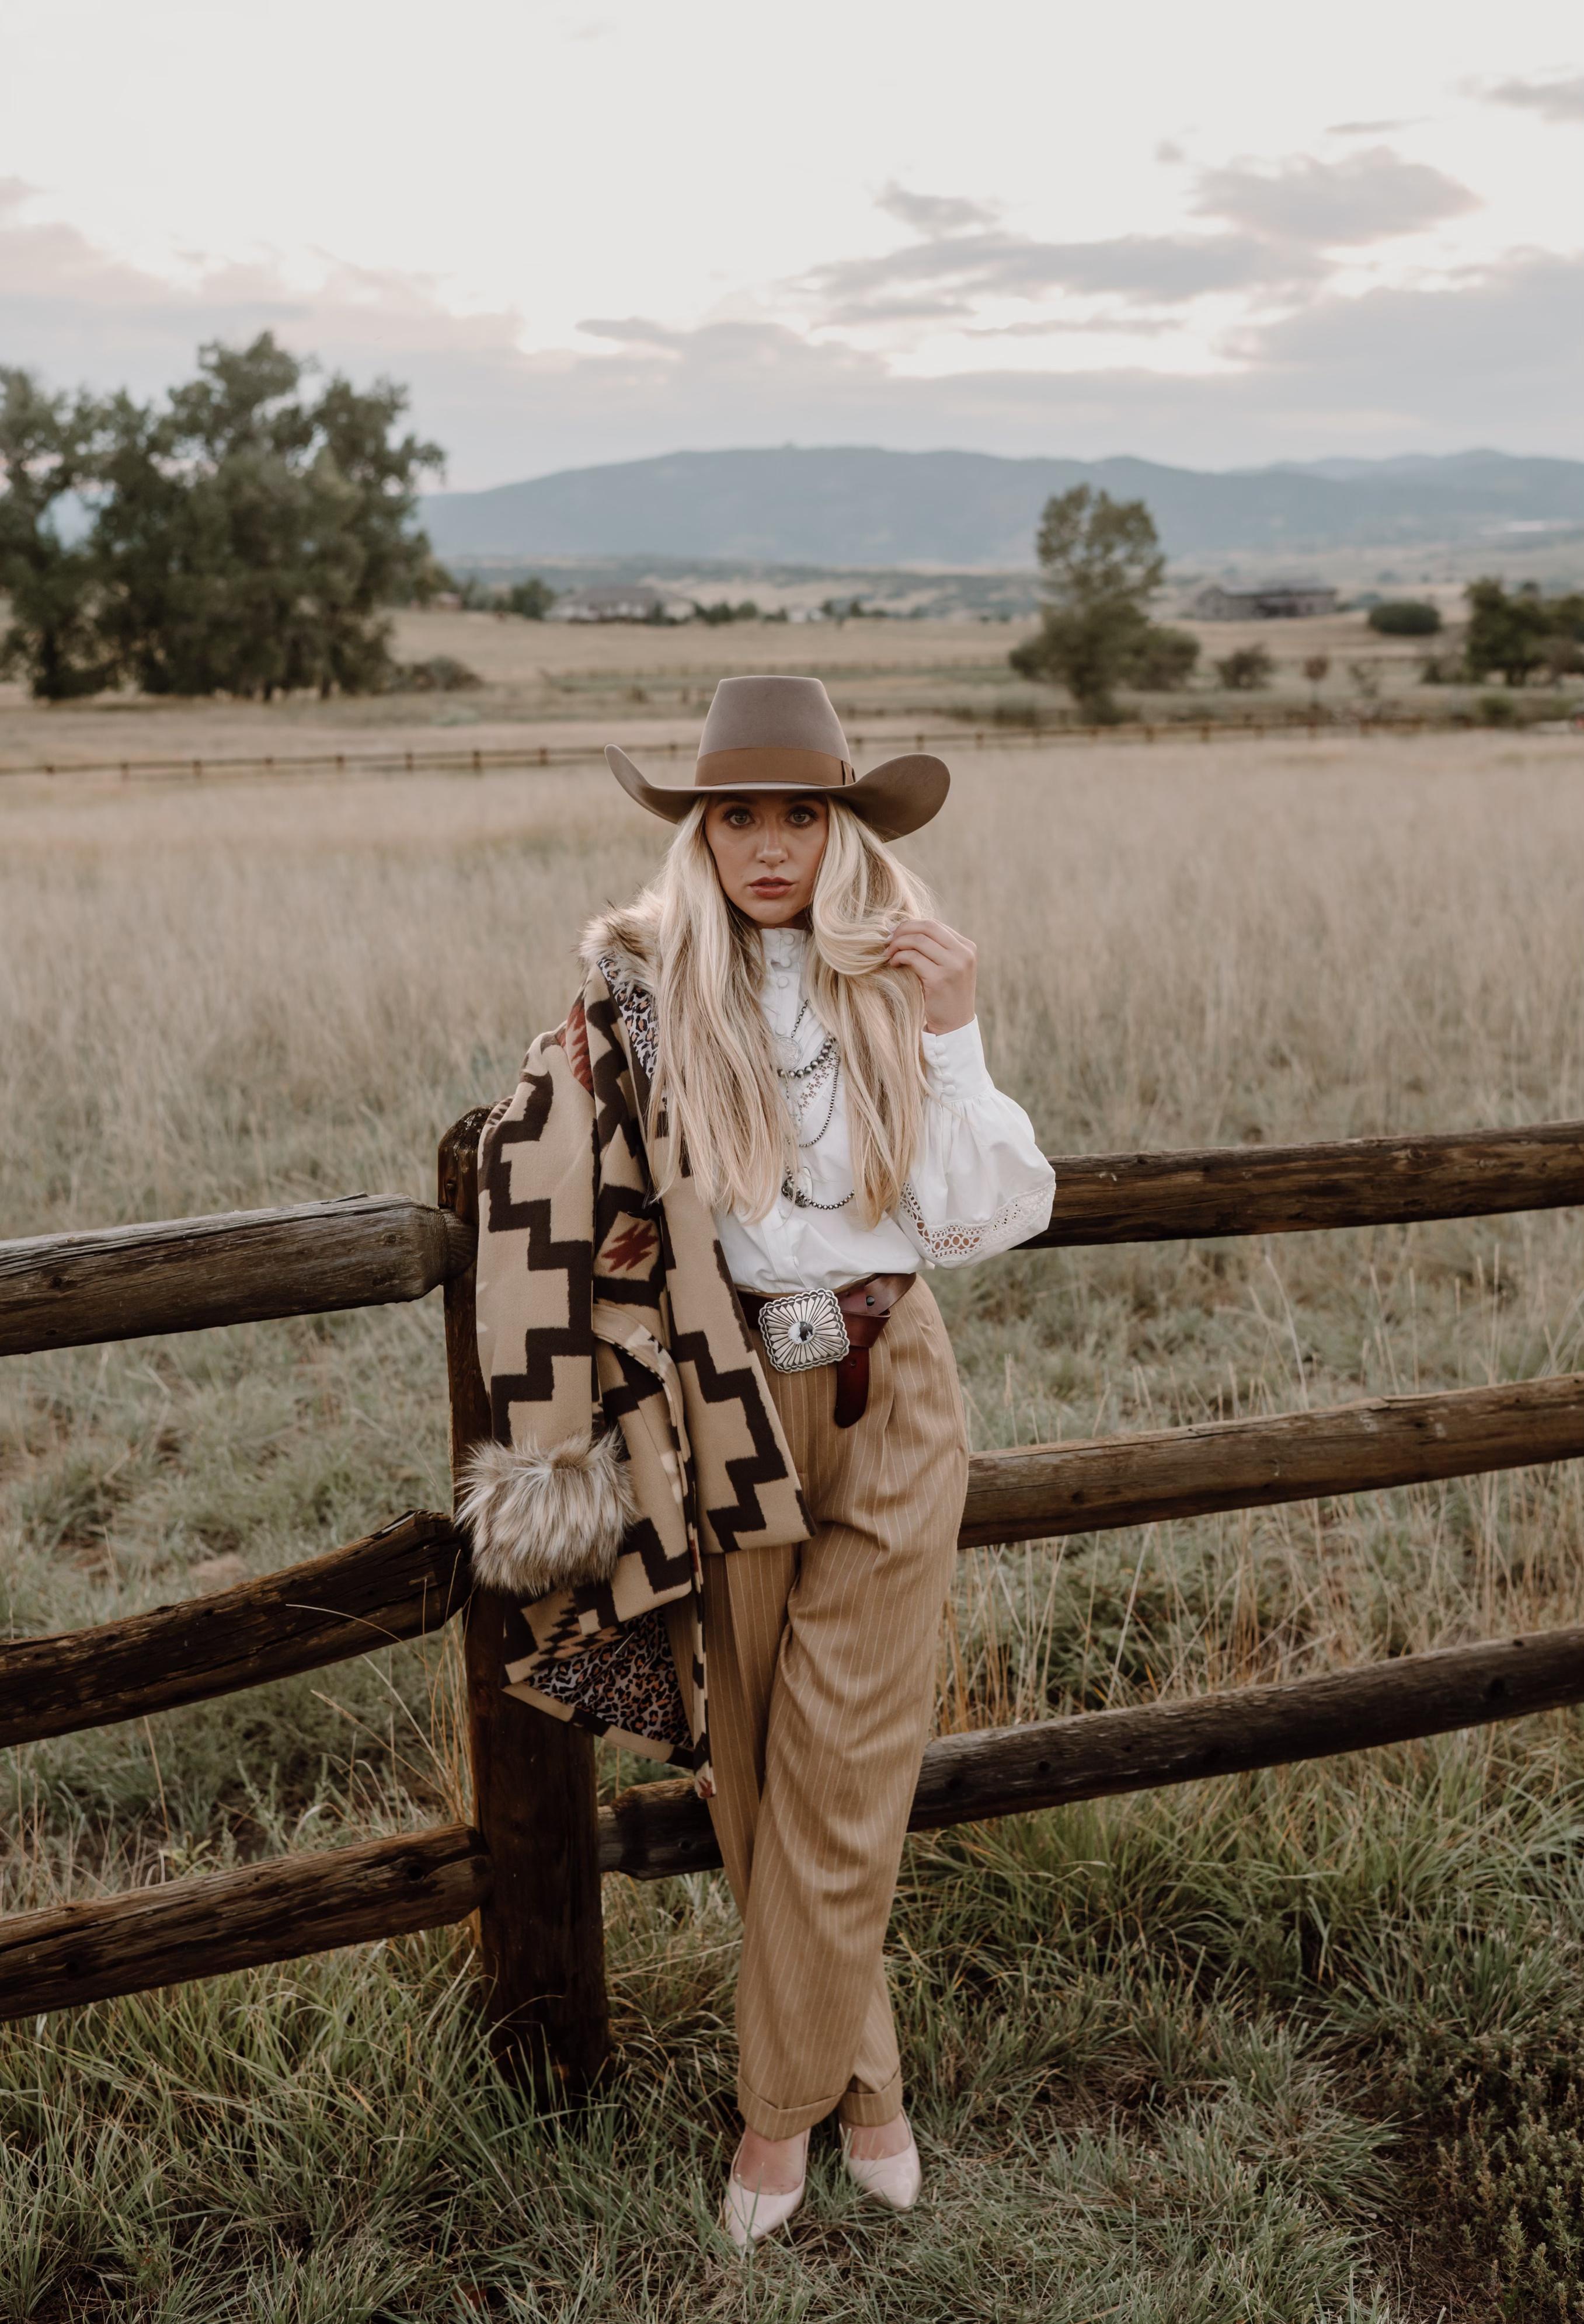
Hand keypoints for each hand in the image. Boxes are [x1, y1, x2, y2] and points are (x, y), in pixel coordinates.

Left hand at [885, 917, 976, 1033]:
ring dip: (898, 944)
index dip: (912, 925)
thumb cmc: (946, 995)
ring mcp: (954, 966)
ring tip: (889, 953)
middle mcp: (964, 954)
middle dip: (903, 930)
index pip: (935, 925)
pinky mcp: (940, 979)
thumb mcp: (949, 967)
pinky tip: (894, 964)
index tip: (896, 933)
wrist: (954, 1026)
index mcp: (967, 947)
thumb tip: (906, 929)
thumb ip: (937, 949)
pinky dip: (899, 957)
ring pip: (919, 940)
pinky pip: (913, 957)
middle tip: (888, 940)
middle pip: (928, 927)